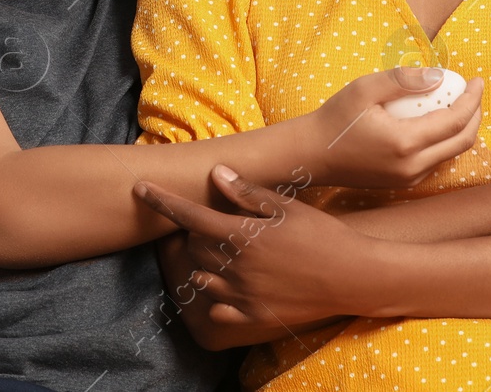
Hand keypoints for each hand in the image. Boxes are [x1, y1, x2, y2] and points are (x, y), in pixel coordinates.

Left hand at [136, 166, 366, 331]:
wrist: (352, 277)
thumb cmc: (322, 235)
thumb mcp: (287, 207)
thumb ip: (247, 193)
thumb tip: (216, 172)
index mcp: (241, 235)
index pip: (188, 215)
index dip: (160, 200)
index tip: (139, 188)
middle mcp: (234, 267)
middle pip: (192, 247)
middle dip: (194, 232)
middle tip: (214, 222)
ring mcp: (241, 296)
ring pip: (200, 278)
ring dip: (204, 263)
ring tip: (226, 253)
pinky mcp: (251, 317)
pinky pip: (217, 310)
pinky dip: (216, 297)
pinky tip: (231, 286)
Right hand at [304, 67, 482, 189]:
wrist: (312, 154)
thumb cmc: (335, 118)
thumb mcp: (364, 88)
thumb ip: (403, 79)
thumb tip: (439, 76)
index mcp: (405, 143)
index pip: (455, 121)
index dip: (472, 99)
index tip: (476, 81)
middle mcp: (412, 167)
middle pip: (463, 142)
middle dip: (475, 115)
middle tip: (473, 92)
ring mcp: (409, 179)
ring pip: (452, 154)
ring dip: (462, 129)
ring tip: (459, 103)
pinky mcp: (403, 183)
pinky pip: (436, 161)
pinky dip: (446, 141)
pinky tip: (437, 122)